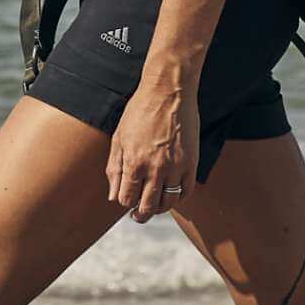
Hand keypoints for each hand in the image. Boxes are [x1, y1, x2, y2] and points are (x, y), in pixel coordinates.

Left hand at [105, 73, 200, 221]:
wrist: (168, 90)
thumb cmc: (140, 111)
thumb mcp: (119, 137)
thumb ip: (115, 168)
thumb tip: (113, 196)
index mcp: (134, 162)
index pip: (127, 199)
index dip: (125, 202)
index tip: (126, 199)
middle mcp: (155, 168)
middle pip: (147, 207)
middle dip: (140, 214)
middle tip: (138, 214)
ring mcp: (176, 166)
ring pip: (168, 203)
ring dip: (159, 208)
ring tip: (154, 204)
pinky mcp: (191, 162)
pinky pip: (186, 192)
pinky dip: (178, 198)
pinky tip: (171, 193)